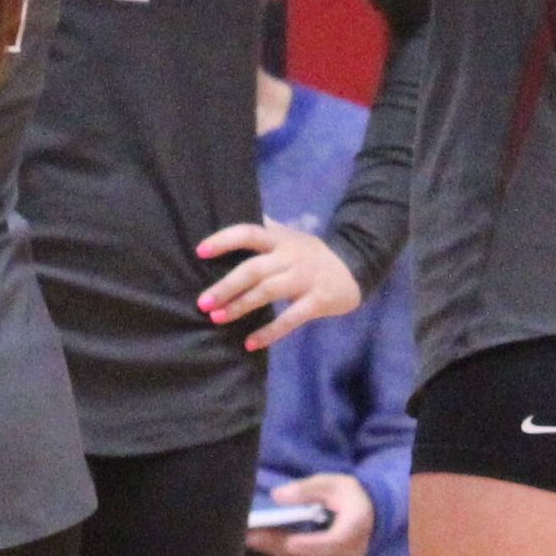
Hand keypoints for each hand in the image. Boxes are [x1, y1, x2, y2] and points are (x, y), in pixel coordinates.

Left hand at [196, 217, 362, 351]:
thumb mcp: (289, 236)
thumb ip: (264, 229)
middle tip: (203, 302)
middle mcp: (290, 257)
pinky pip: (290, 319)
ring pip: (268, 292)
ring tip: (217, 318)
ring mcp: (305, 279)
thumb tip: (231, 211)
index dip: (224, 240)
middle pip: (254, 269)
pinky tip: (250, 343)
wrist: (355, 267)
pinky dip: (269, 332)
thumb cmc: (310, 254)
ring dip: (240, 306)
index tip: (200, 251)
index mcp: (280, 239)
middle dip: (226, 286)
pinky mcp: (317, 302)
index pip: (249, 233)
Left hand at [252, 472, 376, 555]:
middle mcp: (349, 551)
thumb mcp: (332, 483)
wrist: (367, 516)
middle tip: (251, 536)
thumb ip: (307, 489)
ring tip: (249, 539)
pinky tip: (260, 544)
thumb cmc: (348, 496)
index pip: (333, 541)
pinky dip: (280, 553)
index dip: (309, 544)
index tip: (288, 542)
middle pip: (310, 554)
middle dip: (279, 546)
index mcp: (355, 527)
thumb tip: (278, 496)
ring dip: (274, 551)